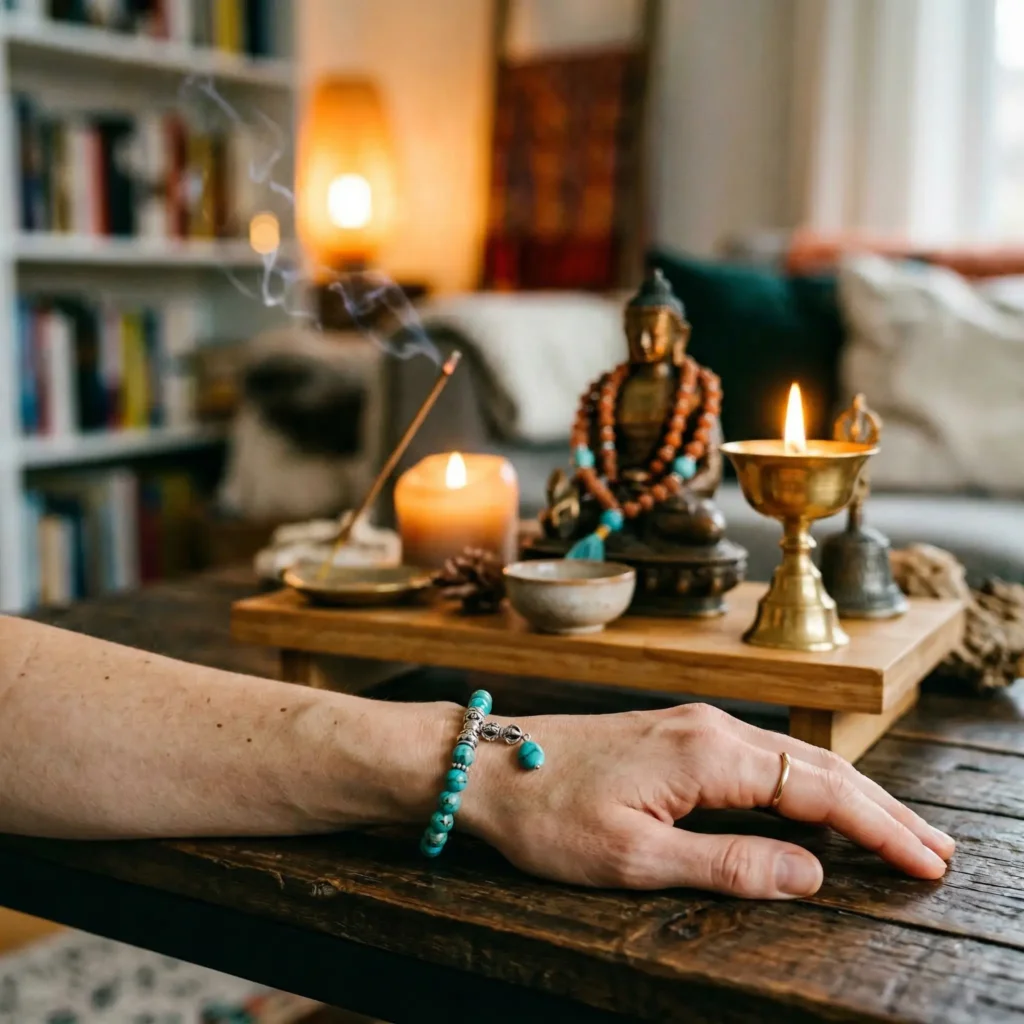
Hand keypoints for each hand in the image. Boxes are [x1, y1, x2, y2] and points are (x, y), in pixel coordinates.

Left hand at [460, 703, 953, 897]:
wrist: (485, 764)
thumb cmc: (548, 812)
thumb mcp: (633, 859)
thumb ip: (726, 865)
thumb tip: (809, 876)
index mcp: (707, 753)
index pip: (818, 792)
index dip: (879, 829)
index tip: (928, 863)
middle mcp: (710, 726)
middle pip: (817, 767)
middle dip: (881, 809)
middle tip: (937, 849)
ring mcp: (693, 724)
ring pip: (792, 758)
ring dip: (849, 794)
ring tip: (898, 829)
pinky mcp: (676, 733)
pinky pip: (762, 755)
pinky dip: (805, 782)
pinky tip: (817, 802)